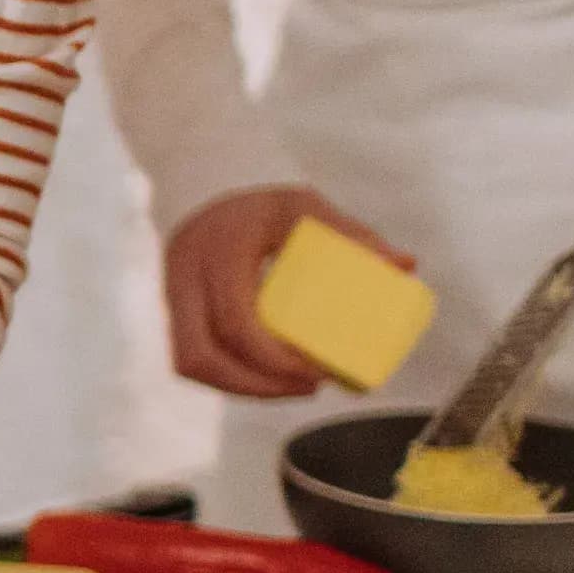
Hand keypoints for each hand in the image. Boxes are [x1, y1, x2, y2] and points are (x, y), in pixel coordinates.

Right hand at [161, 186, 414, 398]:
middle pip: (201, 356)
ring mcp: (168, 293)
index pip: (237, 323)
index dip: (273, 361)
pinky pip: (185, 357)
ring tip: (288, 389)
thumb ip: (353, 234)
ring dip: (237, 387)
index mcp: (218, 249)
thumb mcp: (306, 210)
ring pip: (187, 363)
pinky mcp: (167, 309)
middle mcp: (183, 274)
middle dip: (255, 386)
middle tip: (307, 388)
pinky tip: (257, 381)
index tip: (317, 374)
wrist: (202, 183)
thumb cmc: (263, 204)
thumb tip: (406, 266)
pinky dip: (223, 376)